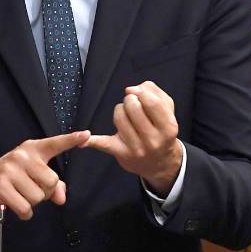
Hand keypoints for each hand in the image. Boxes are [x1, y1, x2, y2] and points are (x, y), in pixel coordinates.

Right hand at [0, 130, 89, 220]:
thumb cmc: (8, 179)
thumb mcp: (30, 176)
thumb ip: (52, 185)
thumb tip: (61, 198)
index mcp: (31, 150)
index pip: (55, 144)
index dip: (72, 140)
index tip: (87, 135)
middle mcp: (21, 156)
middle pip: (51, 182)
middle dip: (44, 192)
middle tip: (28, 190)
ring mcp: (10, 170)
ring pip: (38, 197)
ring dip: (31, 203)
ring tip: (18, 196)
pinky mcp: (0, 186)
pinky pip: (25, 208)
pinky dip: (24, 213)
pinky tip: (14, 206)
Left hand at [85, 81, 181, 195]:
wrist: (159, 163)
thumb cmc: (161, 131)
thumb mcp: (168, 111)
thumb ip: (155, 92)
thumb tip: (133, 88)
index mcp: (168, 128)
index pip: (152, 102)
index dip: (141, 92)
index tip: (137, 92)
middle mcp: (153, 140)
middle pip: (133, 107)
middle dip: (130, 100)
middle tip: (133, 106)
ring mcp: (136, 148)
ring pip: (119, 117)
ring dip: (120, 111)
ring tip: (126, 116)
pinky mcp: (120, 153)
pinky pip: (102, 144)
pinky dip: (91, 141)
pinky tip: (82, 141)